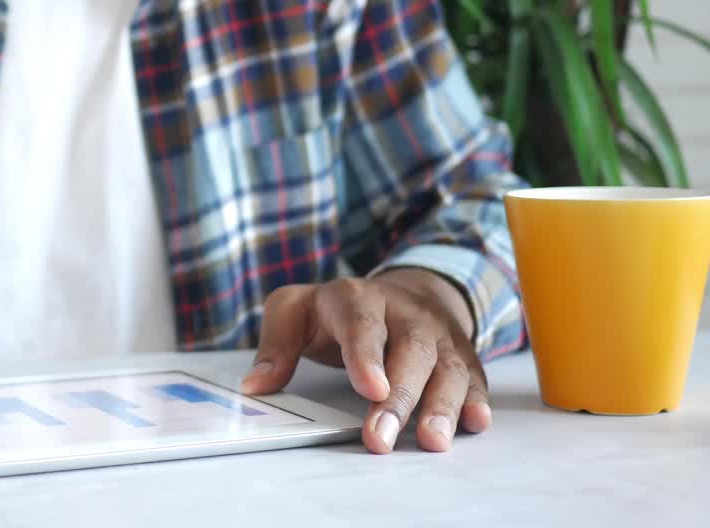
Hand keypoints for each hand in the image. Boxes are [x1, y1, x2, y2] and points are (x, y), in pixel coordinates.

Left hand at [240, 268, 490, 453]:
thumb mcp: (296, 311)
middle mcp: (404, 313)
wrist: (402, 293)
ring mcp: (438, 334)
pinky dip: (477, 400)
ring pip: (448, 366)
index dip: (367, 353)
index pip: (362, 322)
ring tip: (433, 440)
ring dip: (442, 405)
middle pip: (410, 349)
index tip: (369, 387)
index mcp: (356, 298)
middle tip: (382, 436)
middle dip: (400, 396)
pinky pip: (475, 376)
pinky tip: (475, 423)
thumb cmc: (338, 311)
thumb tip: (255, 386)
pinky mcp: (463, 356)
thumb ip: (276, 344)